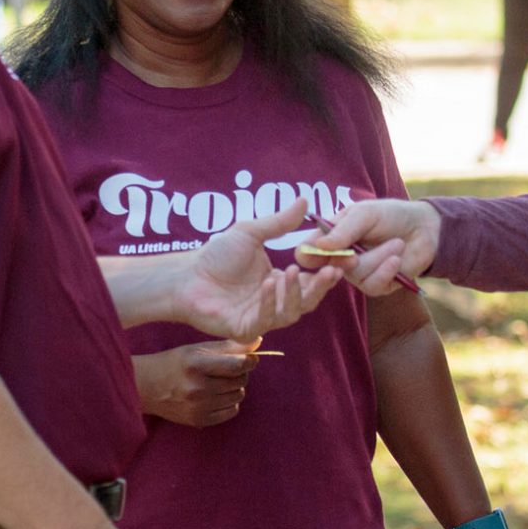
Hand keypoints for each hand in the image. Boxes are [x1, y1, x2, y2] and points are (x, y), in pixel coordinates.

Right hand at [135, 341, 258, 428]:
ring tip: (221, 382)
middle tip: (229, 369)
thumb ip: (228, 346)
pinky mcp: (199, 420)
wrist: (147, 387)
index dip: (249, 360)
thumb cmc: (174, 363)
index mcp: (196, 365)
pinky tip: (217, 396)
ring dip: (235, 387)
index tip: (249, 358)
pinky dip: (230, 403)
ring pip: (238, 396)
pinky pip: (231, 412)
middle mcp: (197, 388)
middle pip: (241, 380)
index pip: (238, 364)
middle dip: (241, 373)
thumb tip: (258, 342)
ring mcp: (198, 407)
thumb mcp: (197, 349)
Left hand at [178, 200, 343, 340]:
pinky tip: (269, 283)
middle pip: (308, 301)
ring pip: (290, 313)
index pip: (311, 282)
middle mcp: (275, 302)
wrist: (186, 274)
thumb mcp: (251, 233)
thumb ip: (280, 222)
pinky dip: (270, 303)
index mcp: (280, 282)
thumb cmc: (216, 256)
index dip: (327, 274)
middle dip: (321, 287)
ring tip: (293, 272)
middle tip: (331, 271)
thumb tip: (305, 200)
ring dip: (295, 293)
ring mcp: (261, 317)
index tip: (340, 261)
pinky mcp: (245, 329)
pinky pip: (265, 320)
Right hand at [300, 197, 439, 295]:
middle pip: (327, 268)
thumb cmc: (391, 215)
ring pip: (355, 274)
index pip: (307, 251)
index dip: (306, 254)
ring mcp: (357, 274)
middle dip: (343, 260)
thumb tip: (319, 245)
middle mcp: (340, 258)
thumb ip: (343, 229)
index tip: (314, 252)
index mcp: (331, 237)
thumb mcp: (365, 214)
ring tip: (396, 243)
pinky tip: (397, 259)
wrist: (424, 228)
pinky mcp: (376, 285)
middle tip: (354, 254)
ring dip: (378, 258)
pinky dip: (386, 270)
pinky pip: (372, 285)